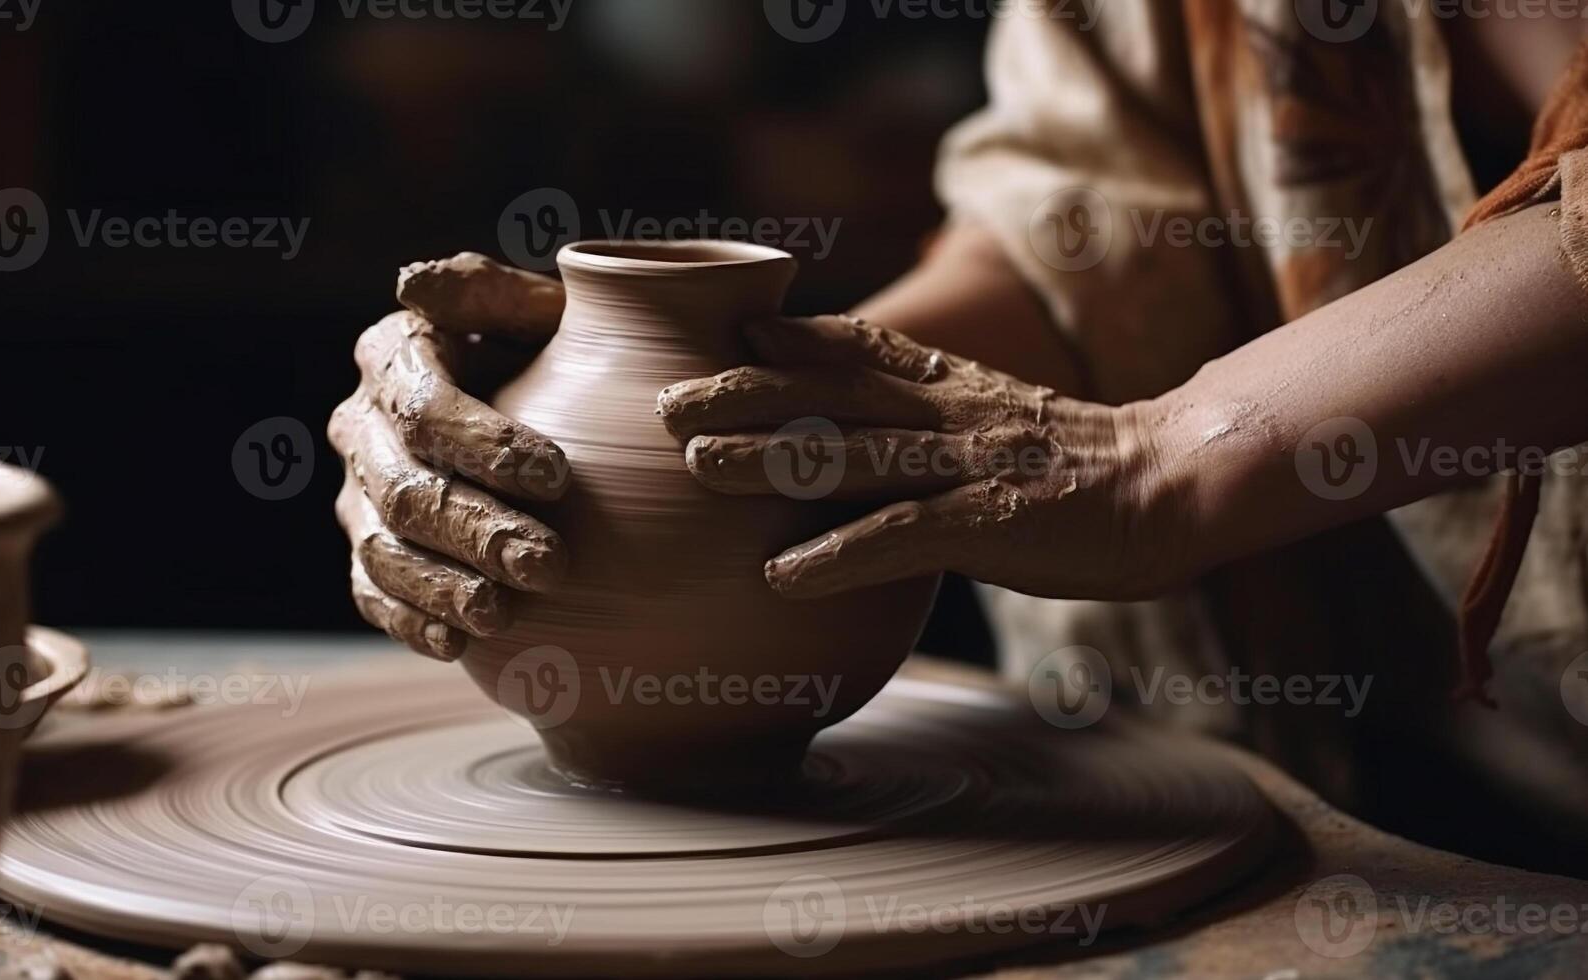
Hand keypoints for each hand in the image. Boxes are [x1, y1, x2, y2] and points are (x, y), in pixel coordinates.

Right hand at [329, 254, 571, 660]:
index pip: (426, 408)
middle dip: (477, 531)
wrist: (543, 400)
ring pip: (385, 551)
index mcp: (392, 356)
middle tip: (551, 564)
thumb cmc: (550, 347)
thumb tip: (414, 282)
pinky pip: (375, 596)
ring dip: (443, 587)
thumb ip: (487, 293)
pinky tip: (458, 645)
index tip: (558, 477)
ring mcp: (357, 496)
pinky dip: (413, 622)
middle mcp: (360, 427)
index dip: (487, 446)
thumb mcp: (535, 309)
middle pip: (407, 489)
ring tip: (503, 614)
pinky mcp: (367, 553)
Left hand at [657, 315, 1193, 600]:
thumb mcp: (997, 419)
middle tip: (663, 403)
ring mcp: (971, 465)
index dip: (786, 336)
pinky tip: (780, 578)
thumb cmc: (1075, 468)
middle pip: (831, 392)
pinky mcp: (994, 523)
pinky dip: (838, 555)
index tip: (720, 330)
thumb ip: (931, 416)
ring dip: (768, 460)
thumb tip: (858, 433)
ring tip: (696, 468)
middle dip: (742, 393)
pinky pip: (903, 537)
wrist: (1175, 486)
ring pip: (853, 454)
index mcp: (952, 385)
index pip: (859, 344)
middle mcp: (950, 412)